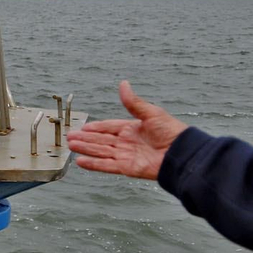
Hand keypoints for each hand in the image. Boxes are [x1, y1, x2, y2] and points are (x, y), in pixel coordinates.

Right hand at [66, 80, 187, 180]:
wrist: (182, 153)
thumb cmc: (172, 132)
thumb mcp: (150, 113)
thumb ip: (133, 102)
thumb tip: (123, 83)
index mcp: (132, 129)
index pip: (109, 127)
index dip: (96, 127)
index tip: (83, 127)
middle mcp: (127, 143)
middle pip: (101, 140)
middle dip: (86, 139)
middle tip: (70, 137)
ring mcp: (126, 156)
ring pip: (101, 152)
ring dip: (86, 149)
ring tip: (71, 146)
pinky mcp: (127, 168)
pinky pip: (106, 165)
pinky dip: (93, 164)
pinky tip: (80, 161)